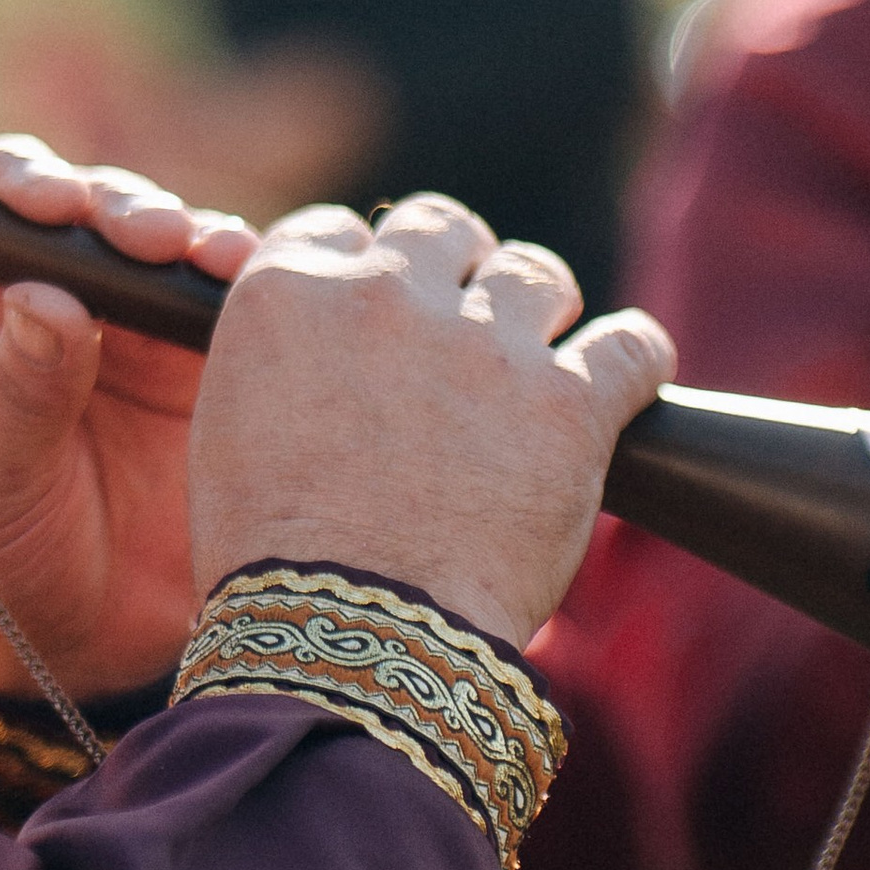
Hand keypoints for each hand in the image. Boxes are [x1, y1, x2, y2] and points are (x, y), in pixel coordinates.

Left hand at [0, 133, 255, 698]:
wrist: (74, 652)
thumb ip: (15, 391)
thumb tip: (49, 296)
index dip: (15, 182)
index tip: (53, 202)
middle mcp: (45, 298)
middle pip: (82, 209)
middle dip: (116, 206)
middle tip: (146, 236)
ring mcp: (129, 329)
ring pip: (163, 245)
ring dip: (187, 237)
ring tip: (205, 258)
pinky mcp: (202, 366)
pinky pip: (230, 305)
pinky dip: (248, 286)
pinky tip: (258, 287)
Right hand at [187, 192, 674, 651]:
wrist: (350, 641)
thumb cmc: (277, 565)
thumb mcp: (231, 437)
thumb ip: (280, 368)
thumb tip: (323, 365)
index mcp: (289, 295)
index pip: (336, 231)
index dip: (364, 266)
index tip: (380, 305)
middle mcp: (386, 298)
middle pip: (440, 228)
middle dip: (457, 263)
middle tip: (468, 316)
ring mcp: (485, 347)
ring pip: (534, 273)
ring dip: (540, 305)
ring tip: (543, 348)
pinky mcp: (569, 404)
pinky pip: (631, 344)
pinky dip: (639, 354)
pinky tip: (635, 370)